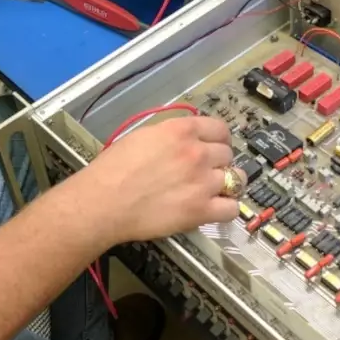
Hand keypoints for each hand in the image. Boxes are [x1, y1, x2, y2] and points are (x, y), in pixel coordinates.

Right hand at [64, 116, 243, 245]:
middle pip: (227, 154)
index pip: (220, 129)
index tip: (215, 146)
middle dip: (218, 162)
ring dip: (227, 184)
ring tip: (214, 191)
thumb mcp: (142, 137)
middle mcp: (197, 153)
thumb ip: (170, 135)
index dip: (219, 139)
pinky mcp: (201, 211)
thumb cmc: (112, 170)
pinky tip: (216, 209)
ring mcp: (202, 182)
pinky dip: (227, 209)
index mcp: (181, 131)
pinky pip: (232, 209)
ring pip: (236, 179)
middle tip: (205, 172)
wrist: (103, 202)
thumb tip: (184, 139)